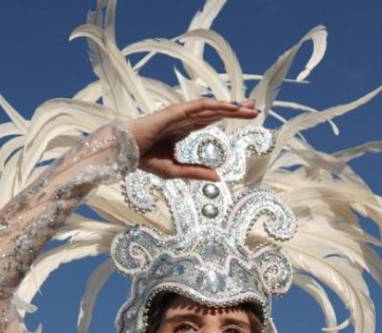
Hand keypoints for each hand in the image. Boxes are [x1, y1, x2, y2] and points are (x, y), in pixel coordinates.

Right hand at [127, 99, 258, 180]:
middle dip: (235, 108)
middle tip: (255, 107)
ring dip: (230, 106)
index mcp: (183, 128)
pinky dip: (215, 106)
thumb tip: (218, 177)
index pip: (210, 119)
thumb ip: (196, 172)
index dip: (228, 116)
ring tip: (249, 106)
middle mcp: (184, 118)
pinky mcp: (174, 112)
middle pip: (215, 111)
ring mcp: (179, 114)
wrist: (126, 153)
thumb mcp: (176, 171)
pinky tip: (230, 107)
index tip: (246, 115)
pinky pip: (199, 107)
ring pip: (210, 107)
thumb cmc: (145, 159)